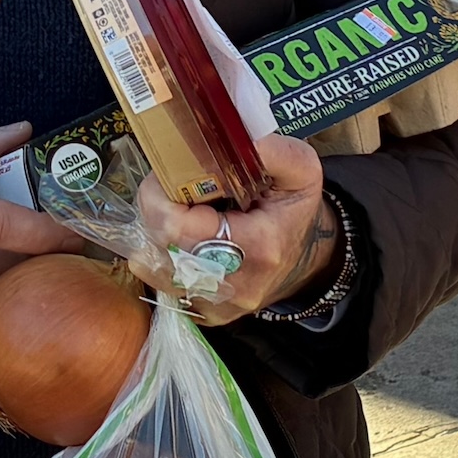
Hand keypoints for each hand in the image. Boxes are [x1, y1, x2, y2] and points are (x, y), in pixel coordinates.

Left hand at [128, 131, 338, 324]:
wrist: (304, 261)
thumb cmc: (294, 212)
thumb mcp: (301, 171)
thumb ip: (272, 151)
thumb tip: (237, 142)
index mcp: (258, 247)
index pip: (178, 227)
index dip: (160, 195)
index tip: (170, 172)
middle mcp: (235, 285)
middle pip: (161, 245)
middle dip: (156, 208)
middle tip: (170, 185)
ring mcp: (217, 305)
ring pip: (154, 267)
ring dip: (156, 232)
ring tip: (178, 211)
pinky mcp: (205, 315)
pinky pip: (162, 283)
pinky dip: (163, 255)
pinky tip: (183, 237)